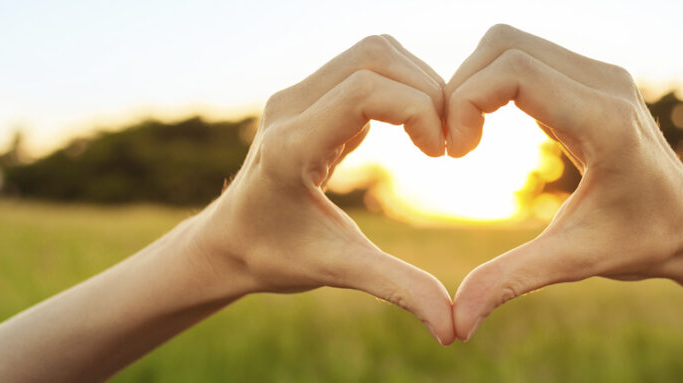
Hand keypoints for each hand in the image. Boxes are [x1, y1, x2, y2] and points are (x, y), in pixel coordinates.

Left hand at [191, 35, 455, 344]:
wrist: (229, 242)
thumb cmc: (276, 257)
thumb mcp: (338, 269)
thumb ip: (396, 288)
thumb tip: (453, 329)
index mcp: (292, 145)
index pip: (365, 91)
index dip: (418, 109)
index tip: (442, 152)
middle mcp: (290, 107)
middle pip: (375, 56)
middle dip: (426, 89)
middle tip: (447, 141)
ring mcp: (297, 96)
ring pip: (373, 53)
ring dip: (417, 83)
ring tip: (435, 134)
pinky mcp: (310, 95)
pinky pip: (366, 67)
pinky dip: (402, 88)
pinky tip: (413, 132)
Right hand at [446, 25, 682, 340]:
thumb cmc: (641, 242)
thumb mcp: (574, 261)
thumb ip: (512, 280)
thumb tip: (457, 323)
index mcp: (603, 121)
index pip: (513, 70)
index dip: (466, 101)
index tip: (456, 153)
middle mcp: (604, 83)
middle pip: (503, 43)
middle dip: (461, 88)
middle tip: (453, 146)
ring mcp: (599, 74)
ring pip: (510, 43)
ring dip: (474, 83)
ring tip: (466, 139)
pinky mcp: (591, 77)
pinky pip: (525, 56)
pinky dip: (493, 84)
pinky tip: (488, 129)